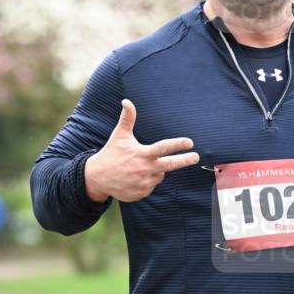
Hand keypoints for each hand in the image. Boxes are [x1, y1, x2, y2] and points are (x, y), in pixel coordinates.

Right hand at [84, 99, 198, 202]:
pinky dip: (147, 181)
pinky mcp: (141, 193)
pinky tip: (134, 177)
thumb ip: (127, 118)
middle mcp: (146, 169)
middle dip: (185, 160)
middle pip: (171, 165)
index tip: (190, 143)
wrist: (98, 178)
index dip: (178, 144)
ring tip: (140, 167)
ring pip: (160, 175)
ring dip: (156, 170)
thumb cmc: (111, 154)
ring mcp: (144, 183)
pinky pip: (151, 185)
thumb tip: (126, 101)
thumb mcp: (119, 135)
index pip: (164, 148)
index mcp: (143, 154)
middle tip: (196, 157)